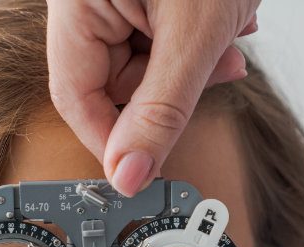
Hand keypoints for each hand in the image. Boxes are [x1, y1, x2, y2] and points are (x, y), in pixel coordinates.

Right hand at [46, 0, 260, 196]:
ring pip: (140, 61)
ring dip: (190, 65)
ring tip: (228, 38)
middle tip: (215, 76)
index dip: (112, 138)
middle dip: (169, 89)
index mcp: (77, 0)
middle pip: (111, 81)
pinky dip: (194, 40)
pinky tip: (224, 24)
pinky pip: (157, 35)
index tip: (143, 167)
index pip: (75, 96)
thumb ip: (162, 110)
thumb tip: (130, 172)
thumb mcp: (196, 34)